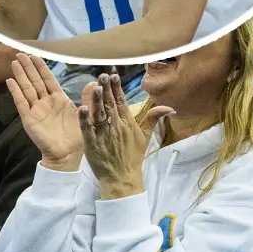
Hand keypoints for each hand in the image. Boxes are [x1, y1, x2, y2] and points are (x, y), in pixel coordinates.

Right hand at [6, 54, 83, 170]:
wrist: (67, 154)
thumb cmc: (77, 136)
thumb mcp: (85, 113)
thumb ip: (88, 98)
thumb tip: (92, 82)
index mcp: (59, 99)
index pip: (48, 79)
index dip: (41, 67)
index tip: (35, 55)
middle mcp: (46, 102)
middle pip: (35, 81)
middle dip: (28, 67)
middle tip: (20, 53)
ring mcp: (36, 110)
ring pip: (27, 88)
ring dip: (20, 76)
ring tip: (15, 62)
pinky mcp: (29, 119)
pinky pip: (21, 103)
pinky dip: (15, 92)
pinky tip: (11, 81)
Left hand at [79, 73, 174, 198]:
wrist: (122, 177)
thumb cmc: (133, 157)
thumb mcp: (145, 137)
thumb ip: (154, 119)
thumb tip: (170, 108)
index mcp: (128, 123)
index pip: (122, 101)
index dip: (117, 88)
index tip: (114, 75)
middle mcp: (116, 126)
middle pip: (111, 104)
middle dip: (107, 88)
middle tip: (103, 74)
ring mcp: (104, 135)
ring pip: (100, 113)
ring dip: (98, 99)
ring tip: (96, 85)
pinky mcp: (92, 144)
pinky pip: (87, 129)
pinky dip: (85, 119)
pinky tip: (82, 107)